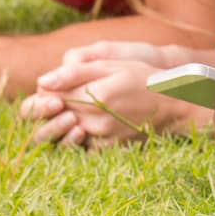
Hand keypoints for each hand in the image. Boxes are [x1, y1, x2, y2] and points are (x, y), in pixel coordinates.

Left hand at [23, 44, 199, 148]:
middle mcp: (94, 122)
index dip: (45, 94)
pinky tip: (94, 121)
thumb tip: (41, 83)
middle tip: (64, 98)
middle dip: (52, 109)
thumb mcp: (111, 65)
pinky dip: (82, 134)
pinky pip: (82, 144)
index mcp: (92, 96)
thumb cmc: (142, 78)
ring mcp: (101, 138)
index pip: (47, 100)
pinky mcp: (107, 149)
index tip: (54, 88)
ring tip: (82, 109)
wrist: (173, 105)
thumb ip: (74, 73)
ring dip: (66, 122)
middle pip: (53, 119)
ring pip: (65, 133)